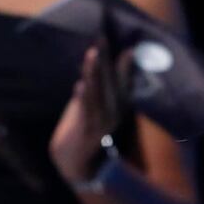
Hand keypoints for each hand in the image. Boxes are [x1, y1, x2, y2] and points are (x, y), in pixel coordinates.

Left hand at [49, 42, 132, 182]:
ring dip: (93, 72)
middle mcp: (114, 113)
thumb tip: (88, 76)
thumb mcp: (91, 111)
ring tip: (91, 54)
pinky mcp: (87, 131)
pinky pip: (85, 110)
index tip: (128, 48)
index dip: (124, 65)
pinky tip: (80, 84)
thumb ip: (92, 94)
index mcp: (117, 107)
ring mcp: (101, 122)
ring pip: (97, 92)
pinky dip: (82, 97)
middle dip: (104, 60)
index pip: (122, 82)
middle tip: (101, 38)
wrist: (75, 164)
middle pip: (109, 82)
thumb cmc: (82, 134)